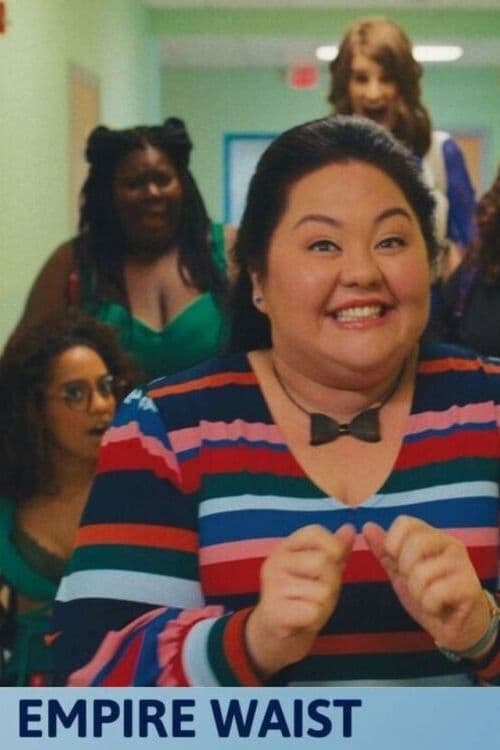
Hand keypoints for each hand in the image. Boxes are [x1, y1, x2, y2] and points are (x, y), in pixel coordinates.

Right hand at [245, 523, 355, 678]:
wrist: (273, 637)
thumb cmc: (301, 600)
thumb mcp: (320, 572)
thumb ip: (336, 551)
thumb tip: (350, 528)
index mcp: (285, 547)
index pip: (315, 532)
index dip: (333, 548)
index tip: (329, 566)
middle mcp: (275, 561)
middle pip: (323, 562)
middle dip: (332, 582)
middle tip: (317, 594)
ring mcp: (272, 586)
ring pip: (322, 590)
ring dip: (324, 604)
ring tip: (308, 608)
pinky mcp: (273, 611)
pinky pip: (313, 611)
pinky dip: (314, 620)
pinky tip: (301, 621)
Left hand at [363, 516, 490, 653]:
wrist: (458, 626)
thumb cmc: (429, 595)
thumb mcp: (401, 573)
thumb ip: (385, 552)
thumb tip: (367, 526)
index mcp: (431, 536)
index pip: (405, 522)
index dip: (392, 544)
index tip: (397, 563)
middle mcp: (450, 543)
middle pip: (414, 544)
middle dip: (405, 571)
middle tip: (416, 584)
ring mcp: (462, 563)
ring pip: (422, 573)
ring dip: (418, 593)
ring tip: (429, 598)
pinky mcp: (470, 586)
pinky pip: (435, 593)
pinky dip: (430, 605)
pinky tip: (439, 607)